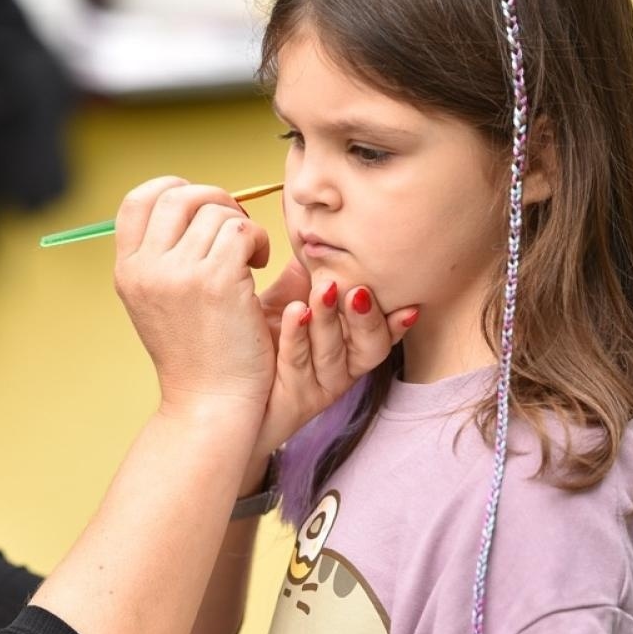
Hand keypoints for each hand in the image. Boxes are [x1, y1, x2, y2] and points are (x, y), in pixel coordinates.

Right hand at [113, 177, 273, 423]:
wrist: (210, 404)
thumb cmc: (197, 355)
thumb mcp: (160, 303)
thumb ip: (163, 258)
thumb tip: (193, 204)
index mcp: (127, 271)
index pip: (138, 199)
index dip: (175, 189)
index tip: (202, 212)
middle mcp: (146, 269)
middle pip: (177, 195)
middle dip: (215, 200)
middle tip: (235, 231)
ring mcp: (178, 274)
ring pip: (216, 212)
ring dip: (243, 227)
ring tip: (251, 258)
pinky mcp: (216, 282)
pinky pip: (242, 231)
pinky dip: (257, 241)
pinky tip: (259, 267)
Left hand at [243, 262, 419, 487]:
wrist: (224, 394)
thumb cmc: (257, 346)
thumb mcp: (286, 302)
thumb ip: (307, 274)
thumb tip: (320, 235)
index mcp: (347, 347)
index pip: (382, 332)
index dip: (396, 320)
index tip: (408, 302)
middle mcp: (339, 370)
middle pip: (369, 348)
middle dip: (367, 318)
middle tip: (358, 290)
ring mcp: (316, 387)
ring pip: (333, 355)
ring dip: (331, 321)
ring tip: (324, 290)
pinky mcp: (291, 399)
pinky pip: (297, 364)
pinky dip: (297, 336)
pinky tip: (294, 312)